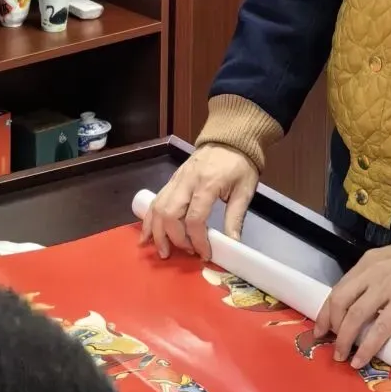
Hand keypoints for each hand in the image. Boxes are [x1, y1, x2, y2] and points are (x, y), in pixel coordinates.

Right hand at [140, 145, 257, 259]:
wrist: (229, 137)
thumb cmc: (240, 164)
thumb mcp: (244, 190)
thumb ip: (235, 218)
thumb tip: (233, 246)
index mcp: (207, 185)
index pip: (194, 219)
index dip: (198, 241)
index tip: (205, 254)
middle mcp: (187, 182)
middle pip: (170, 215)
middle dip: (174, 239)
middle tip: (185, 253)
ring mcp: (176, 180)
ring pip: (158, 208)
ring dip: (156, 232)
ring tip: (162, 251)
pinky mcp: (172, 180)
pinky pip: (156, 200)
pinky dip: (149, 219)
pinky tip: (146, 235)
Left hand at [314, 235, 390, 369]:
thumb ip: (376, 277)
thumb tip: (365, 302)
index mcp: (369, 262)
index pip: (339, 287)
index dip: (327, 310)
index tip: (321, 327)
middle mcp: (373, 272)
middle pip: (341, 301)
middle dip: (330, 325)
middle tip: (328, 344)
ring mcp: (388, 287)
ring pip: (356, 315)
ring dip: (345, 339)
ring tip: (342, 356)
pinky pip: (381, 328)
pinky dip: (368, 346)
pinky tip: (361, 359)